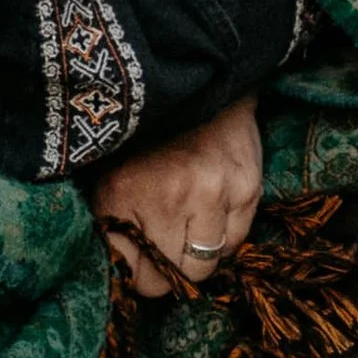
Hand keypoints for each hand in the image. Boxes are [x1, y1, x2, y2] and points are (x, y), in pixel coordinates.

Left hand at [90, 95, 263, 298]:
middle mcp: (171, 196)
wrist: (201, 80)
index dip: (134, 275)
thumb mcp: (110, 171)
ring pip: (205, 266)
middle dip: (164, 271)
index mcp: (125, 192)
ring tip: (187, 228)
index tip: (137, 264)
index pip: (131, 272)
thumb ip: (111, 221)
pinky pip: (235, 243)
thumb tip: (119, 272)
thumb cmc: (148, 132)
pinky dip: (223, 238)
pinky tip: (212, 212)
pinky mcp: (248, 190)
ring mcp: (214, 194)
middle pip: (170, 277)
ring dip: (196, 255)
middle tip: (162, 251)